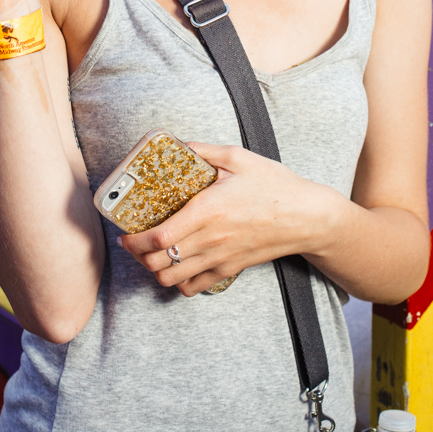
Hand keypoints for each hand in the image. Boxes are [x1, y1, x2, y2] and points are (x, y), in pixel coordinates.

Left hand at [118, 143, 339, 295]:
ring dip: (155, 269)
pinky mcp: (230, 269)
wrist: (307, 216)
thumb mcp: (238, 157)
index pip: (159, 238)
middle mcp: (210, 239)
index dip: (134, 241)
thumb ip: (204, 151)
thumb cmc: (275, 185)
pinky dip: (178, 281)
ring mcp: (220, 257)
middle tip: (133, 241)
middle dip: (137, 255)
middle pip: (158, 262)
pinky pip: (194, 287)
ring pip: (171, 278)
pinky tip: (177, 264)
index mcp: (208, 210)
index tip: (125, 232)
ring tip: (151, 253)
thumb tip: (178, 144)